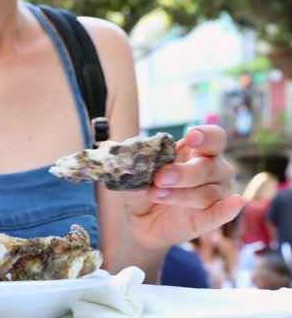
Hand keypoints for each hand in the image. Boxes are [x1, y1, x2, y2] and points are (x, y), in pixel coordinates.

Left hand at [123, 125, 245, 250]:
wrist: (139, 220)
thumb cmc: (142, 187)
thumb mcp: (134, 172)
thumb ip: (135, 161)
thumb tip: (120, 150)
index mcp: (196, 151)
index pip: (214, 138)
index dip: (205, 135)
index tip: (191, 136)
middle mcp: (212, 170)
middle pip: (210, 166)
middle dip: (184, 172)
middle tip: (160, 177)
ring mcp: (214, 194)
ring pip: (208, 192)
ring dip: (181, 194)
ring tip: (156, 194)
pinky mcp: (209, 218)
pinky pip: (221, 213)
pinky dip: (227, 209)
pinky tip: (236, 203)